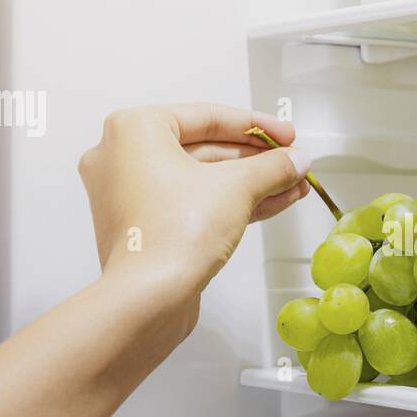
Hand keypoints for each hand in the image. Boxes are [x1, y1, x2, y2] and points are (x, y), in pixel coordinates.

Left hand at [77, 102, 309, 336]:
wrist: (148, 299)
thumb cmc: (173, 235)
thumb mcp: (237, 187)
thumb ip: (271, 167)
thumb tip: (294, 160)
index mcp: (134, 131)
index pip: (207, 117)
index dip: (256, 126)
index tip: (284, 134)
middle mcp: (122, 158)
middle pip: (205, 148)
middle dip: (256, 160)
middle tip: (290, 161)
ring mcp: (130, 194)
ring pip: (202, 179)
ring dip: (250, 183)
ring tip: (290, 185)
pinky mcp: (143, 226)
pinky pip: (192, 203)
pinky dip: (228, 202)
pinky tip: (269, 203)